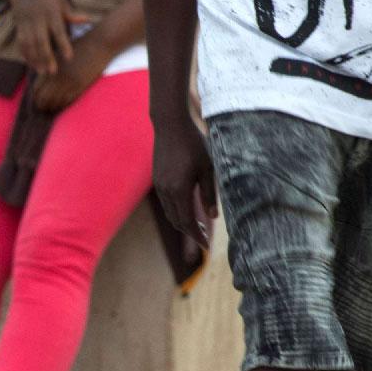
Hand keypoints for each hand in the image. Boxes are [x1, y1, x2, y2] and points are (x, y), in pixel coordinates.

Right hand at [8, 0, 89, 76]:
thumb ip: (71, 13)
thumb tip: (87, 19)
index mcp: (51, 12)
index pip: (58, 31)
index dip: (64, 45)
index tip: (69, 58)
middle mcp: (38, 20)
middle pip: (42, 42)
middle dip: (47, 58)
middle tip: (52, 72)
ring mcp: (27, 24)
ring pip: (30, 45)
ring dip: (35, 60)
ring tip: (41, 72)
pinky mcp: (19, 27)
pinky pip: (21, 43)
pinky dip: (26, 55)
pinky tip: (31, 64)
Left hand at [30, 37, 106, 111]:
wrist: (99, 44)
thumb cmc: (80, 45)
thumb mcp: (59, 53)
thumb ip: (49, 66)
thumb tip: (40, 80)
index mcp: (50, 67)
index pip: (36, 88)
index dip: (34, 97)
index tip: (35, 100)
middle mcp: (58, 76)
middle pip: (43, 98)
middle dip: (40, 104)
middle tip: (40, 108)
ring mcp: (70, 82)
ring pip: (55, 102)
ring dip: (50, 107)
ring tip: (48, 109)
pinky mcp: (81, 86)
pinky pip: (68, 101)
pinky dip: (62, 105)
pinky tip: (60, 106)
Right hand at [152, 115, 218, 249]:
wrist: (170, 125)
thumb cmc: (193, 143)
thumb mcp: (208, 167)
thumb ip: (209, 193)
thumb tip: (213, 216)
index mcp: (179, 190)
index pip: (187, 222)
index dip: (197, 235)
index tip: (207, 245)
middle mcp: (166, 191)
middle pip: (176, 221)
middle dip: (190, 232)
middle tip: (205, 239)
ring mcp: (160, 186)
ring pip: (170, 213)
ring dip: (183, 222)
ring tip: (198, 226)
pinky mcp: (158, 180)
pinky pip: (167, 203)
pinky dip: (177, 211)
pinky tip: (188, 208)